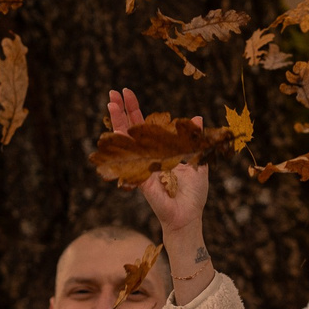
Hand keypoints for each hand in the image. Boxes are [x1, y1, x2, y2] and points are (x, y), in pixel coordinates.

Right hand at [105, 88, 206, 233]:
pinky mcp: (141, 178)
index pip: (143, 126)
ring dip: (118, 122)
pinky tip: (115, 132)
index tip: (127, 93)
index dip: (135, 110)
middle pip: (130, 129)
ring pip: (126, 141)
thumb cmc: (193, 195)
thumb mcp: (198, 161)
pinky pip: (131, 160)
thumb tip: (196, 117)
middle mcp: (146, 156)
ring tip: (110, 103)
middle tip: (113, 92)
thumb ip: (194, 140)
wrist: (189, 217)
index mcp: (158, 150)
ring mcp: (141, 166)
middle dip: (122, 110)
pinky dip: (122, 146)